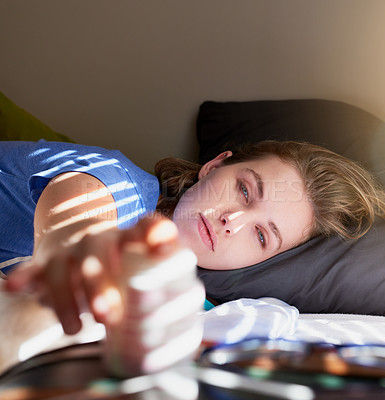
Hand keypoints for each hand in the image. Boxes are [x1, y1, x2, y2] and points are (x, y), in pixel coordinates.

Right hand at [4, 214, 194, 335]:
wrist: (77, 241)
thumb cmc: (116, 261)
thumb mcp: (138, 264)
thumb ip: (159, 278)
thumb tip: (185, 315)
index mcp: (127, 238)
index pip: (144, 226)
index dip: (154, 231)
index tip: (159, 244)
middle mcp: (99, 239)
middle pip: (99, 252)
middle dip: (102, 284)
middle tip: (109, 315)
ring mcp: (71, 249)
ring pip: (64, 266)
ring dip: (68, 297)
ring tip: (75, 329)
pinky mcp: (46, 262)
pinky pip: (33, 269)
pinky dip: (24, 278)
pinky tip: (18, 287)